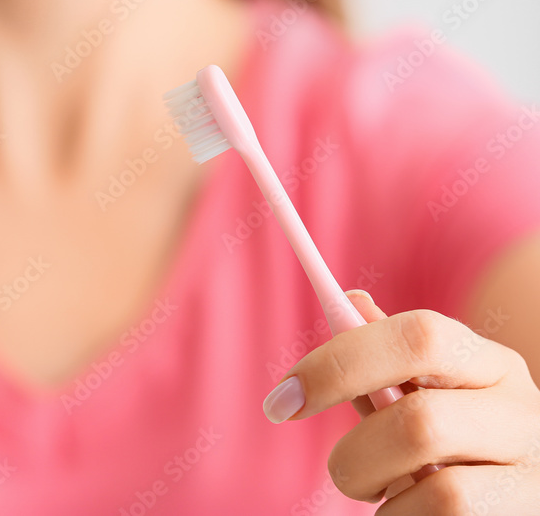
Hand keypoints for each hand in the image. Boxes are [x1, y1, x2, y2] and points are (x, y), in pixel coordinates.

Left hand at [263, 290, 539, 513]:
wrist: (522, 493)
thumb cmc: (460, 440)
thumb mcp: (430, 392)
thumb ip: (386, 358)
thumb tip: (348, 301)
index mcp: (493, 365)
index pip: (419, 337)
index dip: (338, 363)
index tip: (282, 399)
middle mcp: (524, 413)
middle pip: (421, 423)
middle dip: (355, 455)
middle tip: (341, 470)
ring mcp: (533, 476)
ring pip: (440, 492)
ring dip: (385, 498)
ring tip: (382, 493)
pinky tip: (411, 512)